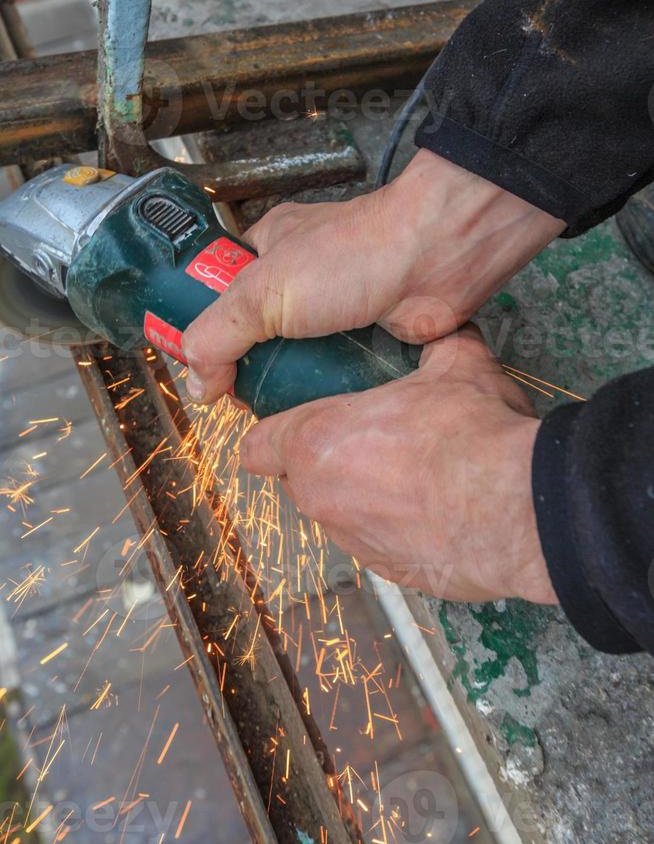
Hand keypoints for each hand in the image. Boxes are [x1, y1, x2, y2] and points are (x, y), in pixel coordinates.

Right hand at [183, 150, 564, 401]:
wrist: (436, 260)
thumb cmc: (355, 254)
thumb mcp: (264, 292)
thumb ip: (218, 336)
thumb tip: (197, 383)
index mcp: (268, 251)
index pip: (218, 294)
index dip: (206, 330)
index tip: (202, 369)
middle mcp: (301, 280)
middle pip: (258, 334)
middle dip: (250, 368)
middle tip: (243, 398)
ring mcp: (336, 311)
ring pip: (299, 360)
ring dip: (291, 385)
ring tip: (282, 411)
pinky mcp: (367, 339)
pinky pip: (336, 375)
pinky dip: (328, 392)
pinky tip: (321, 409)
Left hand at [237, 327, 556, 604]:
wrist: (517, 508)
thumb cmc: (470, 431)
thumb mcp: (455, 364)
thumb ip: (433, 348)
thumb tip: (443, 334)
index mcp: (316, 443)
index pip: (257, 448)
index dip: (274, 437)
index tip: (299, 426)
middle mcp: (322, 500)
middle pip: (300, 481)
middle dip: (328, 462)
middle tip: (375, 439)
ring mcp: (355, 543)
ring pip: (341, 515)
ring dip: (365, 496)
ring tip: (416, 475)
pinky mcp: (392, 574)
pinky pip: (380, 544)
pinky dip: (399, 529)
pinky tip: (440, 511)